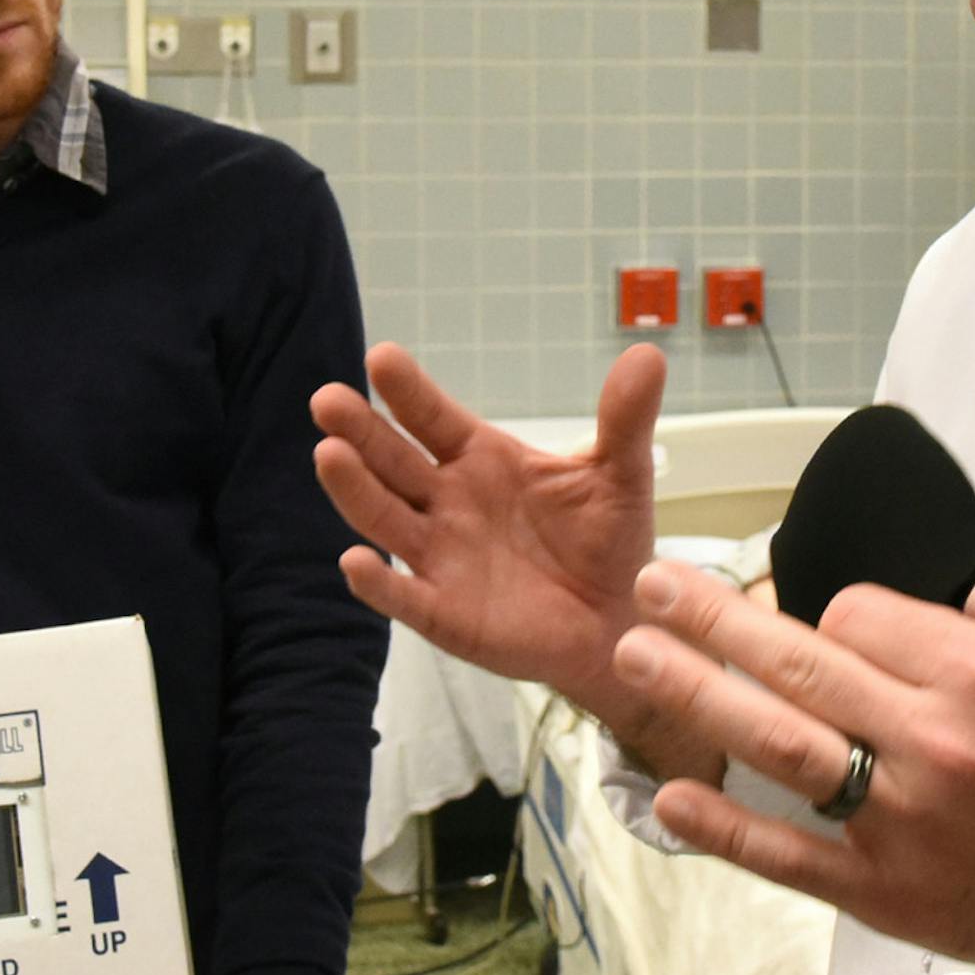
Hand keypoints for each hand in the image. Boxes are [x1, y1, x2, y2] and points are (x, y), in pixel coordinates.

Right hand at [311, 342, 666, 721]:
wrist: (623, 621)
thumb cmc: (611, 541)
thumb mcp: (621, 474)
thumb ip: (624, 419)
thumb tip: (647, 353)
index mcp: (480, 459)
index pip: (432, 417)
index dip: (406, 391)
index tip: (380, 358)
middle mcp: (447, 502)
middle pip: (392, 461)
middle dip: (359, 431)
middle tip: (328, 400)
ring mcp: (439, 556)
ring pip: (384, 519)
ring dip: (354, 490)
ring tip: (328, 455)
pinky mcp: (444, 612)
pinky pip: (403, 597)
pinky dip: (377, 584)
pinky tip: (355, 562)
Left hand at [609, 559, 974, 974]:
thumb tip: (909, 587)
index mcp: (974, 673)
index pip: (853, 611)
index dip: (820, 606)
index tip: (810, 618)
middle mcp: (931, 740)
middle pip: (796, 659)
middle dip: (712, 614)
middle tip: (652, 584)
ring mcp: (902, 819)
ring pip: (777, 741)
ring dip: (695, 692)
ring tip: (635, 655)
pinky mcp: (884, 891)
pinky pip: (787, 855)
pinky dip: (723, 827)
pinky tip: (669, 797)